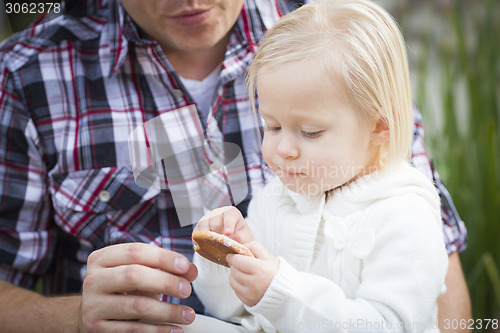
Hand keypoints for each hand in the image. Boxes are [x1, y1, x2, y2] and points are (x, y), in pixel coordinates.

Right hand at [80, 243, 197, 331]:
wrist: (95, 313)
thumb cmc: (124, 287)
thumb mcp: (140, 272)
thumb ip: (164, 267)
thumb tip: (191, 271)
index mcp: (102, 258)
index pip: (136, 251)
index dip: (164, 258)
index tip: (186, 267)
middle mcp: (93, 279)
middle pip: (134, 275)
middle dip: (166, 282)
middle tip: (187, 291)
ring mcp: (93, 305)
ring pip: (136, 306)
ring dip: (167, 311)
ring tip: (188, 314)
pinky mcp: (96, 328)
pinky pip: (132, 330)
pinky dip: (157, 330)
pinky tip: (175, 329)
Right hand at [194, 206, 252, 243]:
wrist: (231, 242)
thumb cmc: (240, 238)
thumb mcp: (245, 238)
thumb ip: (241, 238)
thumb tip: (231, 240)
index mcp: (231, 212)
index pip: (229, 215)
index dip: (228, 223)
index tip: (228, 233)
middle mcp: (218, 213)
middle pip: (214, 221)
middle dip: (217, 233)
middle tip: (219, 245)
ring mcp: (207, 218)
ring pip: (203, 226)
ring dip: (206, 237)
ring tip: (211, 247)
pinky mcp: (199, 226)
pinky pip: (196, 232)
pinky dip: (197, 240)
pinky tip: (202, 246)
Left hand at [226, 241, 278, 306]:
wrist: (284, 291)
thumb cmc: (275, 272)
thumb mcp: (268, 255)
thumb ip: (253, 246)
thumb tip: (239, 247)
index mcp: (260, 269)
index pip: (237, 261)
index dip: (233, 257)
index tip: (233, 256)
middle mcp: (254, 283)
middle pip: (234, 270)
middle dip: (235, 265)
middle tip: (240, 264)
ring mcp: (250, 294)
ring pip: (232, 281)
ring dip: (235, 275)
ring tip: (244, 273)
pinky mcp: (248, 301)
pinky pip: (235, 290)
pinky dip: (238, 285)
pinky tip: (246, 282)